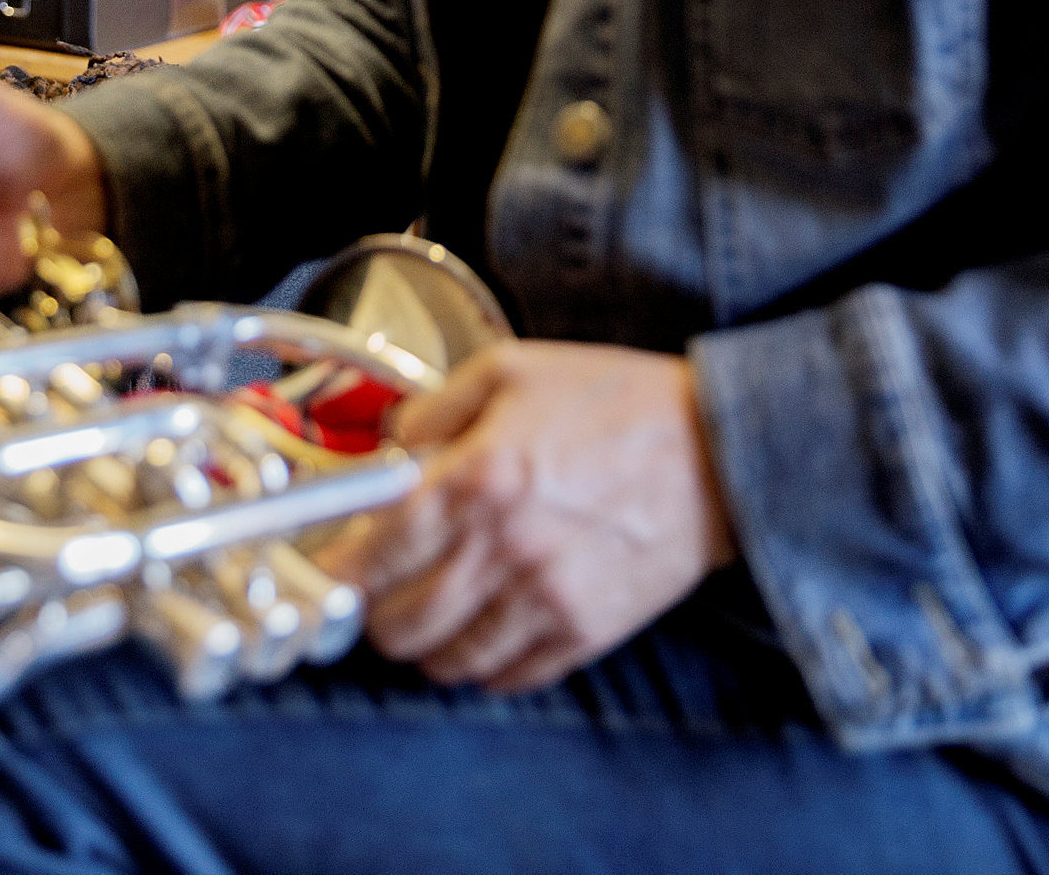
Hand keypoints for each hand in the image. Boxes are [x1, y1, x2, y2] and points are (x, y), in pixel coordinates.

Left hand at [310, 341, 736, 693]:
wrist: (716, 449)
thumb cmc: (618, 402)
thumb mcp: (511, 371)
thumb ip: (434, 408)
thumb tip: (388, 446)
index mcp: (478, 479)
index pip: (376, 553)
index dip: (340, 571)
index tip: (332, 571)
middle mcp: (504, 548)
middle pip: (400, 624)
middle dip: (375, 614)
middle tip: (377, 594)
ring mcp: (545, 599)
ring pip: (446, 661)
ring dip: (424, 646)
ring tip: (427, 617)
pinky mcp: (583, 631)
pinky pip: (507, 677)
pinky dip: (480, 666)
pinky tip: (481, 634)